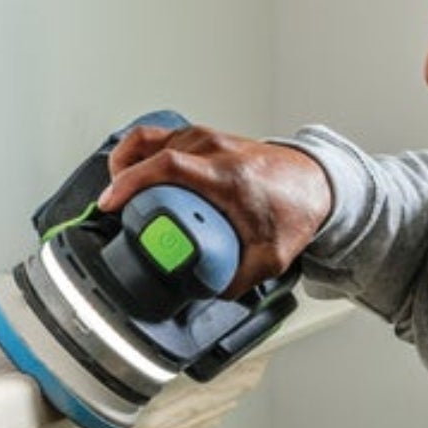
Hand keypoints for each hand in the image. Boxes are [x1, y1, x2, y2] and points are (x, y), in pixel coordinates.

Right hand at [102, 123, 332, 294]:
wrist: (315, 182)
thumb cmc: (295, 208)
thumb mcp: (270, 257)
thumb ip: (237, 280)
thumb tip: (205, 292)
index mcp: (228, 176)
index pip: (167, 167)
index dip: (131, 182)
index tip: (112, 202)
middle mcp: (214, 149)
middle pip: (149, 148)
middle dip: (121, 176)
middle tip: (114, 208)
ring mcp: (207, 139)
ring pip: (149, 139)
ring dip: (128, 163)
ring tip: (123, 194)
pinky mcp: (204, 138)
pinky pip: (159, 136)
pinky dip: (140, 153)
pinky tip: (136, 173)